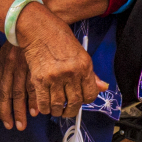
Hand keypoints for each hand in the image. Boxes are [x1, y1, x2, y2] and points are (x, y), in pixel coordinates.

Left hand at [0, 43, 30, 130]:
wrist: (36, 22)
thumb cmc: (23, 38)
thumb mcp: (9, 50)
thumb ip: (6, 67)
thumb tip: (6, 87)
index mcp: (4, 63)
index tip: (0, 116)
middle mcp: (12, 67)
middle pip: (7, 94)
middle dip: (7, 112)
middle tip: (10, 126)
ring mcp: (25, 67)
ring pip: (20, 93)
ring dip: (20, 111)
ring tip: (22, 124)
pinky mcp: (37, 66)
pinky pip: (34, 87)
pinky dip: (34, 101)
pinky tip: (35, 111)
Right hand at [10, 5, 106, 125]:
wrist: (38, 29)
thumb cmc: (59, 38)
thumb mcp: (80, 53)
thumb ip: (90, 74)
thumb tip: (103, 87)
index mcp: (84, 65)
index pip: (90, 94)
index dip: (85, 101)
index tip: (80, 101)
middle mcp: (71, 73)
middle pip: (74, 102)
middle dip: (71, 110)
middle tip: (67, 110)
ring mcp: (54, 77)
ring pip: (58, 105)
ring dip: (57, 111)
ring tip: (56, 110)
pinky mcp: (39, 79)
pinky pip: (43, 102)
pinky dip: (45, 108)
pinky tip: (46, 107)